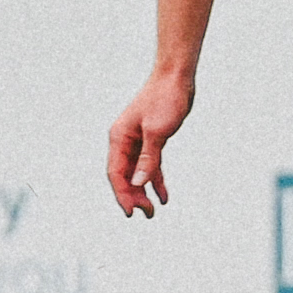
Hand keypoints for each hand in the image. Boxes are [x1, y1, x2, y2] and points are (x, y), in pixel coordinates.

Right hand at [107, 67, 194, 215]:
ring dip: (143, 192)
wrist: (176, 78)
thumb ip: (148, 159)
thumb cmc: (165, 99)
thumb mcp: (157, 131)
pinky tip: (163, 195)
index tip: (131, 213)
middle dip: (134, 196)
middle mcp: (125, 141)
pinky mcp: (152, 140)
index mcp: (119, 138)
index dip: (122, 194)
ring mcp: (138, 141)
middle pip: (125, 176)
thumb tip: (139, 183)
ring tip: (152, 211)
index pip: (116, 173)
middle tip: (147, 214)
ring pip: (137, 173)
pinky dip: (156, 180)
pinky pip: (150, 166)